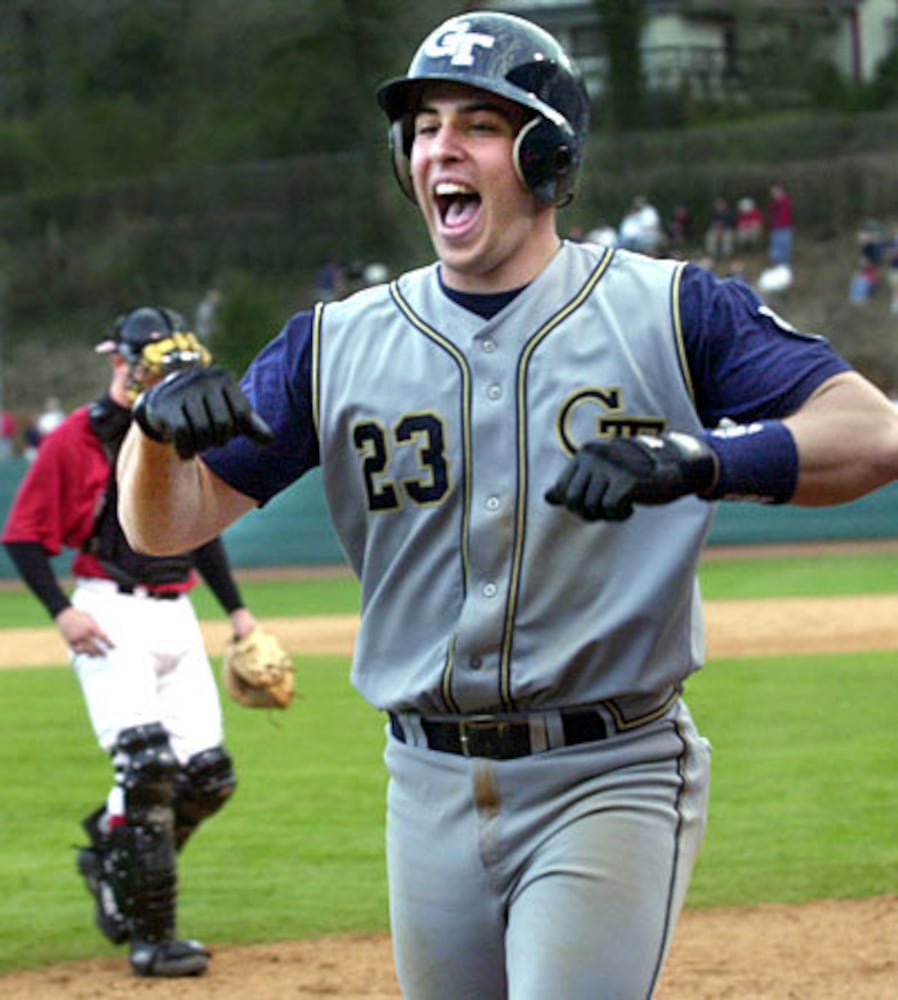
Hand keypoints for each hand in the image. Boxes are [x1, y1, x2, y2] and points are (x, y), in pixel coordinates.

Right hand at [56, 607, 113, 656]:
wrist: (65, 615)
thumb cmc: (80, 616)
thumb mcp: (91, 619)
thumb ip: (97, 628)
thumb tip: (105, 636)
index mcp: (91, 628)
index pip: (103, 638)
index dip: (109, 644)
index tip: (114, 648)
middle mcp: (85, 634)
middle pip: (95, 647)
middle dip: (101, 652)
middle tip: (105, 655)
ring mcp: (77, 639)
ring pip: (86, 650)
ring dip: (92, 654)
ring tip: (95, 656)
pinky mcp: (70, 641)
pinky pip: (76, 650)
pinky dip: (81, 653)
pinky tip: (84, 653)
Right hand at [132, 366, 274, 459]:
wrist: (162, 405)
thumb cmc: (204, 409)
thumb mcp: (230, 413)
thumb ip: (251, 425)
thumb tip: (272, 440)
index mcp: (224, 378)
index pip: (242, 415)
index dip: (235, 431)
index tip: (227, 429)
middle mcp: (203, 379)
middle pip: (222, 425)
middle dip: (218, 440)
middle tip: (209, 439)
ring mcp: (182, 390)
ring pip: (203, 432)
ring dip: (201, 447)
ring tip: (197, 443)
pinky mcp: (165, 406)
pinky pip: (183, 435)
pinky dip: (186, 450)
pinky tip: (186, 452)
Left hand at [545, 432, 717, 521]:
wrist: (675, 466)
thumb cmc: (637, 471)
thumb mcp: (603, 475)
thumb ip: (575, 484)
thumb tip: (547, 497)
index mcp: (586, 453)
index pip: (562, 490)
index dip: (578, 504)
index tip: (598, 499)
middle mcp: (594, 455)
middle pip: (572, 501)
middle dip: (589, 512)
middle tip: (610, 506)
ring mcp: (610, 466)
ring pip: (591, 507)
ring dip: (608, 514)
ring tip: (624, 501)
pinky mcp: (627, 480)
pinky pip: (610, 510)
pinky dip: (621, 514)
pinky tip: (634, 504)